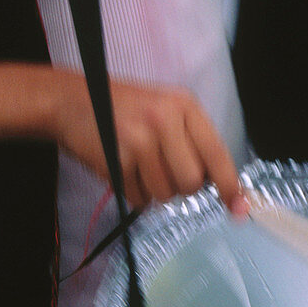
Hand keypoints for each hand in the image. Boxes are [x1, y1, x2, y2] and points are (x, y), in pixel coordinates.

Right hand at [54, 75, 247, 215]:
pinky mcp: (116, 159)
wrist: (69, 100)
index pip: (216, 152)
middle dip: (181, 187)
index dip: (229, 185)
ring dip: (155, 191)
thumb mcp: (163, 110)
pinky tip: (123, 169)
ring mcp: (139, 139)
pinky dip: (133, 192)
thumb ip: (192, 141)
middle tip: (164, 171)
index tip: (238, 206)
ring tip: (139, 166)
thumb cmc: (123, 110)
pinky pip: (139, 197)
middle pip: (192, 182)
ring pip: (166, 193)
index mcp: (183, 105)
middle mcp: (164, 119)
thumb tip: (222, 186)